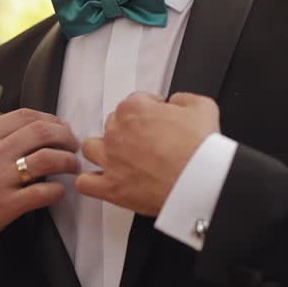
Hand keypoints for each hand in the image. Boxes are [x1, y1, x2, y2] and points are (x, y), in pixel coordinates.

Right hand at [0, 108, 80, 256]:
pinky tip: (58, 192)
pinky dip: (58, 191)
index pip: (26, 115)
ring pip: (49, 159)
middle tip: (73, 146)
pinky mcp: (5, 206)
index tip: (61, 128)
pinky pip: (44, 192)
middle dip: (66, 137)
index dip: (51, 120)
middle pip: (42, 132)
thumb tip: (24, 130)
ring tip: (72, 167)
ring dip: (68, 162)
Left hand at [76, 92, 219, 215]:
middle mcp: (117, 132)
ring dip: (102, 151)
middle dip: (127, 131)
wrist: (201, 182)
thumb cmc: (201, 149)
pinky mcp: (111, 187)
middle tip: (145, 142)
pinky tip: (102, 182)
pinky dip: (90, 183)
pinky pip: (84, 183)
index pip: (133, 102)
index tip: (157, 121)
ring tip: (118, 159)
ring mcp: (111, 160)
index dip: (149, 111)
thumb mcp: (202, 107)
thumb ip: (183, 99)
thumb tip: (176, 102)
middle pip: (112, 124)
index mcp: (135, 109)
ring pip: (91, 148)